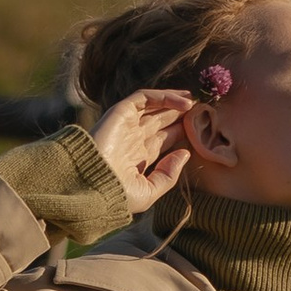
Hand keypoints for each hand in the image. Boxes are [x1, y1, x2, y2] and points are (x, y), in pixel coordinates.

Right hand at [90, 88, 192, 211]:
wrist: (89, 183)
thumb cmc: (115, 194)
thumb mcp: (147, 192)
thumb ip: (168, 175)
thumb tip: (185, 154)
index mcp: (137, 159)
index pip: (163, 140)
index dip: (181, 132)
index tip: (201, 129)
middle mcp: (132, 140)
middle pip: (160, 122)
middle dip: (180, 116)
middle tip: (202, 111)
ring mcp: (126, 125)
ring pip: (154, 107)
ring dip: (174, 103)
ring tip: (195, 102)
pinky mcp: (120, 112)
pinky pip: (145, 98)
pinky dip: (164, 97)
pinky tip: (184, 102)